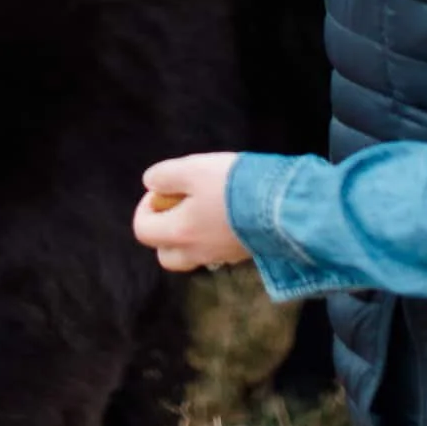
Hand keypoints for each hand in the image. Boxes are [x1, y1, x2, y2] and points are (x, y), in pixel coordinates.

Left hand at [133, 154, 248, 272]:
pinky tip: (227, 211)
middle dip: (164, 230)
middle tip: (179, 203)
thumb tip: (151, 184)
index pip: (143, 231)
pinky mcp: (243, 254)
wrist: (283, 207)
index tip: (162, 190)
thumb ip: (164, 176)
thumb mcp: (192, 169)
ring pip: (192, 254)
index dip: (145, 208)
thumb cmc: (233, 186)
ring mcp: (222, 256)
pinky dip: (213, 235)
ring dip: (190, 234)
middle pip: (166, 254)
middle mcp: (197, 252)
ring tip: (205, 204)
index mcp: (179, 233)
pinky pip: (217, 250)